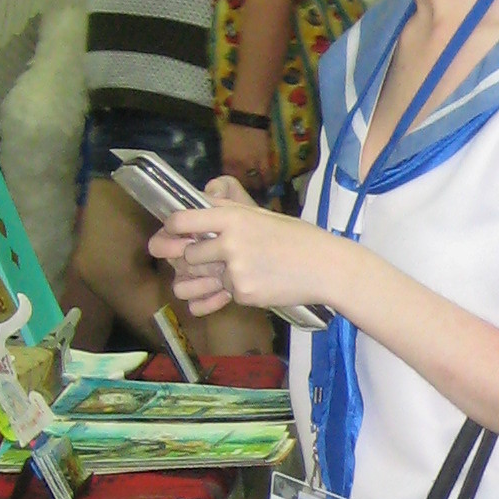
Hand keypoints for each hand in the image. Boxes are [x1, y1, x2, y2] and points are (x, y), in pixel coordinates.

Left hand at [150, 186, 340, 318]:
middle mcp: (229, 242)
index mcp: (233, 217)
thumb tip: (198, 204)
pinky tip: (260, 282)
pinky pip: (227, 294)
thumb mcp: (261, 215)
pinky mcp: (243, 293)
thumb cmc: (298, 238)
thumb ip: (228, 212)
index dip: (172, 229)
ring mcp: (235, 270)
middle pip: (189, 254)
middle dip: (198, 259)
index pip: (181, 220)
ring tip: (242, 270)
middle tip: (216, 258)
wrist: (326, 268)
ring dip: (214, 277)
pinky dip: (238, 291)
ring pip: (206, 277)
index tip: (172, 234)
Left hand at [219, 119, 275, 192]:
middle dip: (245, 188)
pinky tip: (269, 183)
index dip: (232, 183)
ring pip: (256, 181)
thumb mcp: (225, 145)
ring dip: (257, 187)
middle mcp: (239, 165)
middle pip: (243, 183)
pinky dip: (268, 179)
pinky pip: (267, 173)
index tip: (234, 188)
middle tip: (248, 192)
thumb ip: (227, 158)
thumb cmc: (233, 127)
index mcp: (227, 160)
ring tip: (259, 189)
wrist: (247, 118)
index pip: (228, 177)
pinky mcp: (264, 159)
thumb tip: (229, 167)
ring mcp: (252, 163)